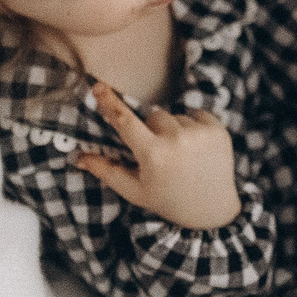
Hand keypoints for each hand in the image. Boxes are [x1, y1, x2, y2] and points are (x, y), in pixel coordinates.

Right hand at [77, 83, 241, 229]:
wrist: (212, 210)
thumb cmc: (167, 200)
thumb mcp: (135, 191)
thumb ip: (107, 171)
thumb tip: (79, 157)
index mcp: (154, 155)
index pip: (125, 121)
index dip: (110, 102)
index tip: (99, 86)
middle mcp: (177, 140)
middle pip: (153, 116)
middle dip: (152, 130)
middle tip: (160, 154)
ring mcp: (200, 133)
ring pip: (175, 115)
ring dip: (174, 130)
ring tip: (181, 156)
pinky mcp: (218, 129)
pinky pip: (196, 114)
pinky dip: (194, 127)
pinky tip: (197, 149)